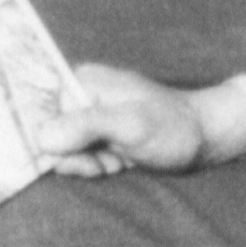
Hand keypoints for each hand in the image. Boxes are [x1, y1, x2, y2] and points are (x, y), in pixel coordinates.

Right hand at [40, 64, 222, 175]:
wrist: (204, 138)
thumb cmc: (171, 128)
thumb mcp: (131, 126)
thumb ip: (86, 127)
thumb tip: (41, 138)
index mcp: (82, 81)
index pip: (42, 116)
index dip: (59, 144)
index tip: (88, 158)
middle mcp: (81, 94)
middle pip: (52, 136)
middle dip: (78, 157)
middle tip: (107, 162)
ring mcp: (91, 114)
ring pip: (67, 150)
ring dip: (90, 163)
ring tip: (118, 161)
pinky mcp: (101, 132)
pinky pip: (82, 154)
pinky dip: (99, 164)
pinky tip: (120, 163)